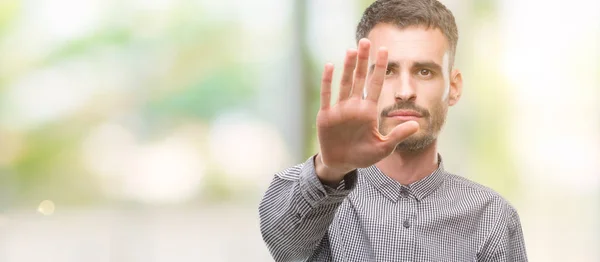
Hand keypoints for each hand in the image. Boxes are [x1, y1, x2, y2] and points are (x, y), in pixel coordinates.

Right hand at [315, 39, 418, 183]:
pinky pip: (327, 96)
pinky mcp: (326, 116)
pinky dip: (328, 81)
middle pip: (360, 78)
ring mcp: (340, 110)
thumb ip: (398, 135)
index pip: (376, 85)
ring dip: (348, 67)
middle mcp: (354, 106)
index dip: (380, 68)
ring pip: (345, 83)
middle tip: (366, 41)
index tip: (385, 51)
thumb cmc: (362, 156)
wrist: (341, 164)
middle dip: (363, 60)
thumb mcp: (383, 148)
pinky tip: (329, 66)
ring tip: (351, 50)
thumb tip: (416, 124)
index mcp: (368, 111)